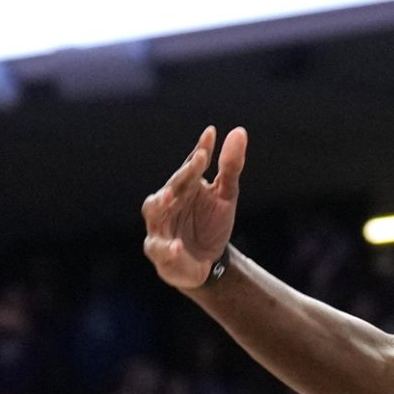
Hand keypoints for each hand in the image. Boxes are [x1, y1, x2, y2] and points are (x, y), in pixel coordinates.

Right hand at [140, 125, 246, 289]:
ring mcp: (161, 226)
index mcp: (185, 186)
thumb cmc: (212, 224)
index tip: (211, 133)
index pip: (191, 165)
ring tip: (171, 196)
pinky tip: (177, 246)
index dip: (201, 150)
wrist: (209, 262)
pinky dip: (167, 248)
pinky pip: (160, 249)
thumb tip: (239, 131)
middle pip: (172, 184)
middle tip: (198, 160)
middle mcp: (168, 202)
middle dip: (182, 174)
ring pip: (154, 211)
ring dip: (161, 203)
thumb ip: (230, 166)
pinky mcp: (160, 253)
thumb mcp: (226, 195)